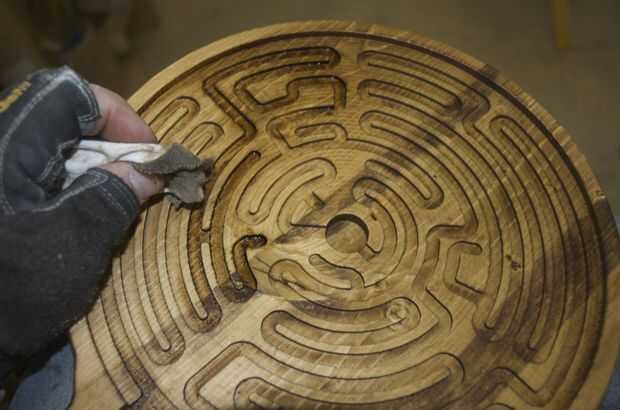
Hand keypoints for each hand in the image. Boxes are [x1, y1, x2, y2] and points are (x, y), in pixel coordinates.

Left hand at [0, 67, 161, 362]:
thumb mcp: (71, 245)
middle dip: (111, 146)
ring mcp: (1, 173)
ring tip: (119, 202)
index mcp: (5, 150)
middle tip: (140, 180)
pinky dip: (77, 185)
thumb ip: (112, 197)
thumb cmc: (11, 293)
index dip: (116, 115)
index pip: (65, 96)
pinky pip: (45, 172)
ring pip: (57, 146)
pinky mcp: (2, 194)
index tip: (149, 152)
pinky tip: (89, 215)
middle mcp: (0, 151)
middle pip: (63, 119)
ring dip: (97, 168)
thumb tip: (149, 170)